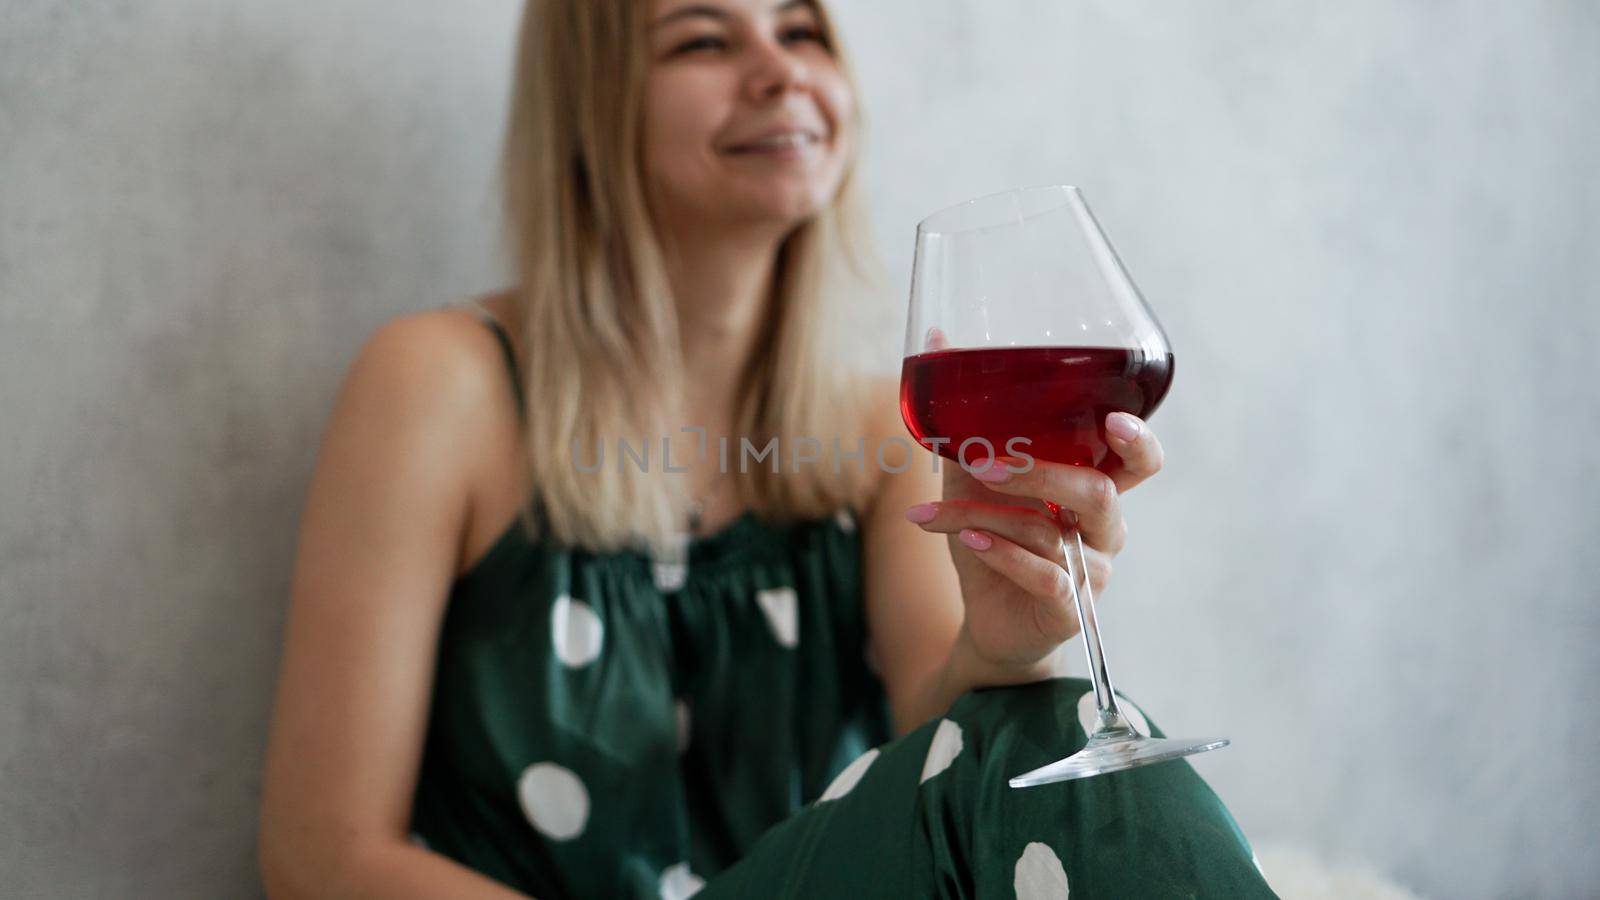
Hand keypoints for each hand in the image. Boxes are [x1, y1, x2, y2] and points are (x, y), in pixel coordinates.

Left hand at [905, 412, 1165, 678]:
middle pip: (1097, 493)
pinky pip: (1045, 576)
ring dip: (983, 517)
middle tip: (983, 466)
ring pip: (1047, 533)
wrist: (988, 619)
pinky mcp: (1071, 609)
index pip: (1138, 464)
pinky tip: (969, 541)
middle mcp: (1105, 532)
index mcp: (1095, 494)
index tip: (1112, 421)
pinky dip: (1001, 554)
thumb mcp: (978, 494)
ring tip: (936, 514)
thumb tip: (946, 398)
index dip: (1137, 442)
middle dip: (1039, 473)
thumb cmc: (993, 545)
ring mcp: (1092, 573)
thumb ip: (974, 450)